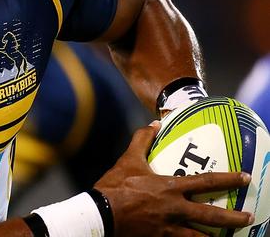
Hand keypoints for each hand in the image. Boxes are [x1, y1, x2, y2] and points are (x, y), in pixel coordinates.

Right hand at [94, 121, 253, 235]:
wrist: (101, 213)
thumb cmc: (116, 186)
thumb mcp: (128, 160)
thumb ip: (142, 140)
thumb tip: (154, 124)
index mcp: (170, 188)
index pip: (206, 182)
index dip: (228, 179)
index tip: (245, 178)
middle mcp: (175, 209)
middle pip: (212, 216)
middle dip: (234, 218)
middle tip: (249, 218)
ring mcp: (169, 228)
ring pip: (201, 236)